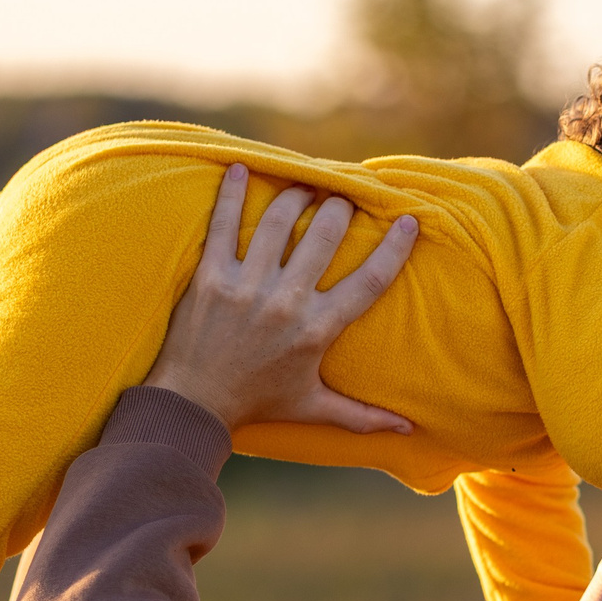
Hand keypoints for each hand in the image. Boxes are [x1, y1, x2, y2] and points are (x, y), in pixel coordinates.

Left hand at [143, 164, 418, 432]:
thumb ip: (362, 416)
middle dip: (338, 207)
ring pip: (279, 221)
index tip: (408, 220)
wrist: (193, 404)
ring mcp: (246, 285)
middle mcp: (286, 303)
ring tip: (304, 185)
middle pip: (324, 235)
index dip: (393, 249)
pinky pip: (223, 224)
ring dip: (296, 194)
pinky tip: (240, 168)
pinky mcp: (211, 276)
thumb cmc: (256, 403)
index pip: (368, 281)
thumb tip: (407, 432)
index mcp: (317, 330)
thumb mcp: (313, 407)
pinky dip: (232, 194)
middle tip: (342, 195)